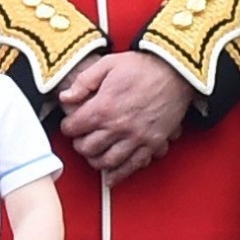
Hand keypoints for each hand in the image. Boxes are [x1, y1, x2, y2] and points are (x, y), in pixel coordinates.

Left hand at [58, 51, 193, 186]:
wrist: (174, 72)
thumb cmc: (141, 67)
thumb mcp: (107, 64)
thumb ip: (83, 82)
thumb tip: (65, 97)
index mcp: (104, 107)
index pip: (75, 127)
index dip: (67, 127)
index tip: (68, 126)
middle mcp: (118, 126)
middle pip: (89, 148)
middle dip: (79, 145)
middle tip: (79, 140)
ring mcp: (136, 138)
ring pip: (108, 162)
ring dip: (95, 161)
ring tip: (92, 155)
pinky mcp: (152, 144)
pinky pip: (133, 166)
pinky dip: (119, 175)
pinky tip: (111, 175)